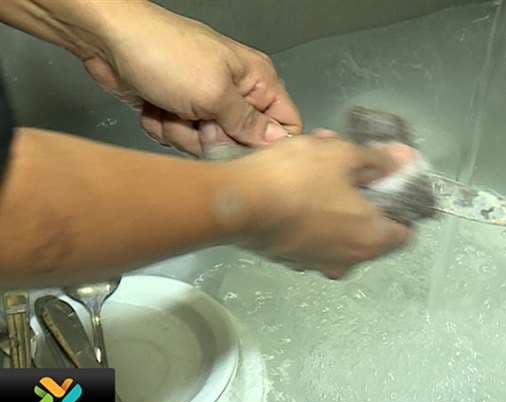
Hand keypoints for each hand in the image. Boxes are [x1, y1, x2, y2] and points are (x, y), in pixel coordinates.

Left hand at [82, 2, 301, 154]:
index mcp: (256, 80)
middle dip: (214, 139)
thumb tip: (277, 142)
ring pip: (207, 145)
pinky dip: (163, 127)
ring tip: (169, 106)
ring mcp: (204, 102)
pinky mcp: (177, 110)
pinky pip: (180, 138)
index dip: (267, 143)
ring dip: (183, 133)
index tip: (241, 144)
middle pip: (242, 142)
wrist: (107, 40)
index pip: (285, 124)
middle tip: (198, 120)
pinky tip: (154, 106)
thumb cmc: (163, 51)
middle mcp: (234, 92)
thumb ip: (249, 124)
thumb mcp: (215, 93)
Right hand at [225, 132, 414, 277]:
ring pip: (339, 227)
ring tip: (317, 159)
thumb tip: (405, 162)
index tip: (388, 181)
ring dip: (335, 196)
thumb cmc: (298, 178)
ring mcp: (318, 264)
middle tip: (347, 159)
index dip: (403, 203)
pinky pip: (314, 233)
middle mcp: (350, 261)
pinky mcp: (291, 259)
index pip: (406, 231)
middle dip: (363, 190)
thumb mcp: (343, 155)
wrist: (235, 204)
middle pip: (370, 226)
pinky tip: (296, 182)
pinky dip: (313, 211)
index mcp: (373, 240)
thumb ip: (378, 160)